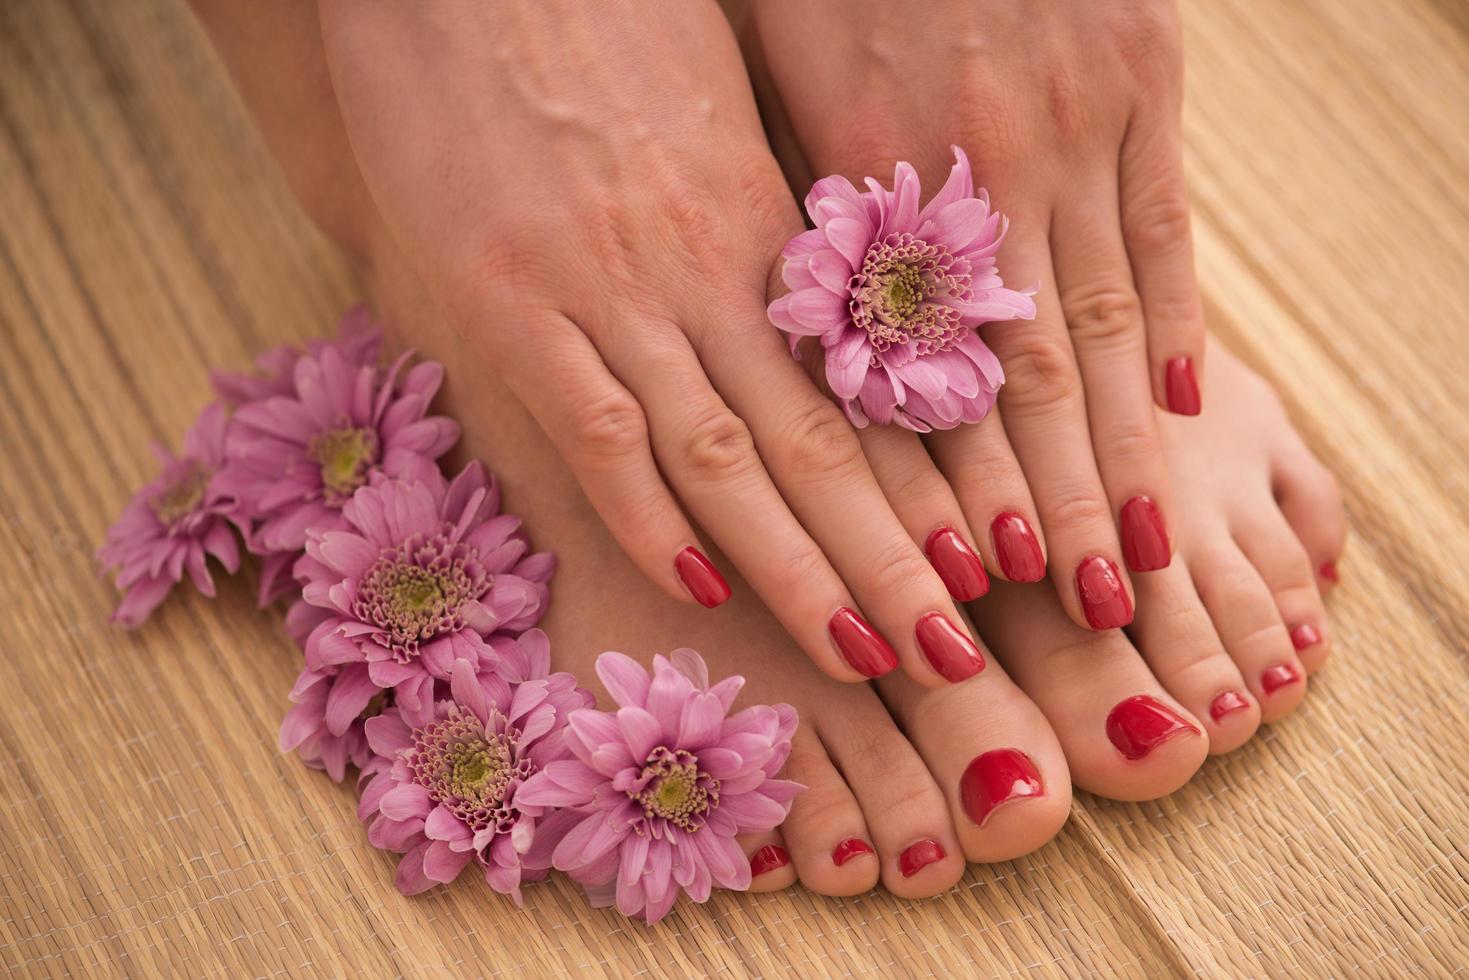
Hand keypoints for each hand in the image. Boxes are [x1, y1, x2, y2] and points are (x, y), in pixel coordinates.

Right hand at [318, 0, 983, 684]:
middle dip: (892, 560)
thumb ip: (749, 227)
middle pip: (819, 443)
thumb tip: (795, 317)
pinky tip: (695, 586)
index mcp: (762, 224)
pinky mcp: (504, 298)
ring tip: (865, 658)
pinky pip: (594, 430)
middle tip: (958, 655)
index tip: (983, 564)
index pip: (864, 385)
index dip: (926, 486)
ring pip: (725, 457)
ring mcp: (606, 289)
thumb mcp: (702, 114)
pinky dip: (645, 518)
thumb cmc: (594, 14)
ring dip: (799, 568)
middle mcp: (703, 270)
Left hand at [749, 0, 1202, 628]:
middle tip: (1075, 618)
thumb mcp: (772, 86)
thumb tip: (811, 358)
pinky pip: (1165, 226)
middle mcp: (978, 165)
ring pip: (1100, 324)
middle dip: (1049, 510)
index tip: (964, 586)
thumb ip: (805, 223)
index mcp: (869, 177)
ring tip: (1136, 561)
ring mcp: (1074, 119)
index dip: (947, 492)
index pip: (917, 375)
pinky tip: (1184, 417)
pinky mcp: (1142, 73)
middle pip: (1019, 378)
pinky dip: (1177, 329)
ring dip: (1119, 457)